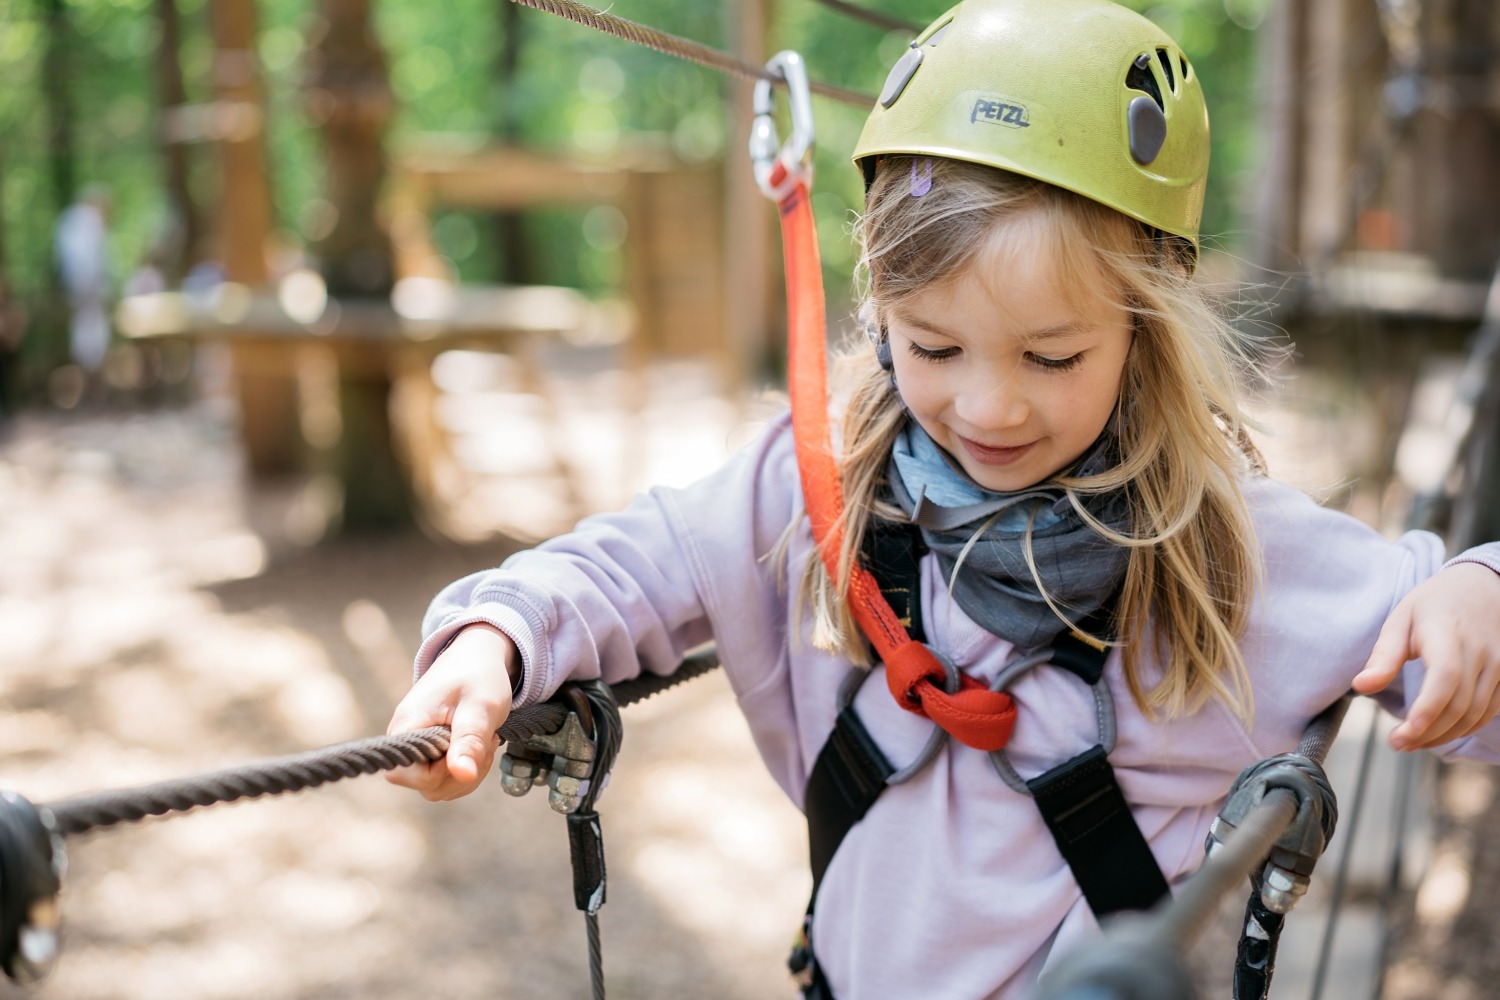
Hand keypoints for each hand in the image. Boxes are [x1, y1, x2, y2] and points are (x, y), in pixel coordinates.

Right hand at [385, 623, 519, 799]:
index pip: (408, 774)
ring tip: (483, 740)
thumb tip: (463, 775)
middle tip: (485, 741)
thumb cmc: (478, 675)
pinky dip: (467, 771)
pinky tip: (479, 746)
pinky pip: (444, 779)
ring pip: (437, 787)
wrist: (478, 656)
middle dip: (461, 774)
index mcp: (406, 726)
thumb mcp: (481, 706)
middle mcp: (404, 740)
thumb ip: (470, 741)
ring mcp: (416, 747)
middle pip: (425, 786)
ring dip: (467, 774)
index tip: (466, 741)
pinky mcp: (429, 751)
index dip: (442, 770)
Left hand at [1353, 562, 1499, 749]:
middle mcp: (1481, 651)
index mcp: (1448, 634)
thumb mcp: (1400, 619)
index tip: (1404, 733)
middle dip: (1427, 732)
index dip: (1428, 710)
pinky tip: (1438, 732)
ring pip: (1475, 714)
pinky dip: (1464, 728)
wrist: (1482, 586)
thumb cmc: (1434, 604)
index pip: (1445, 678)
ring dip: (1443, 736)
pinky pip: (1489, 711)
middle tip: (1396, 743)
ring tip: (1412, 742)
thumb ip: (1384, 656)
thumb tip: (1361, 687)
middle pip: (1459, 705)